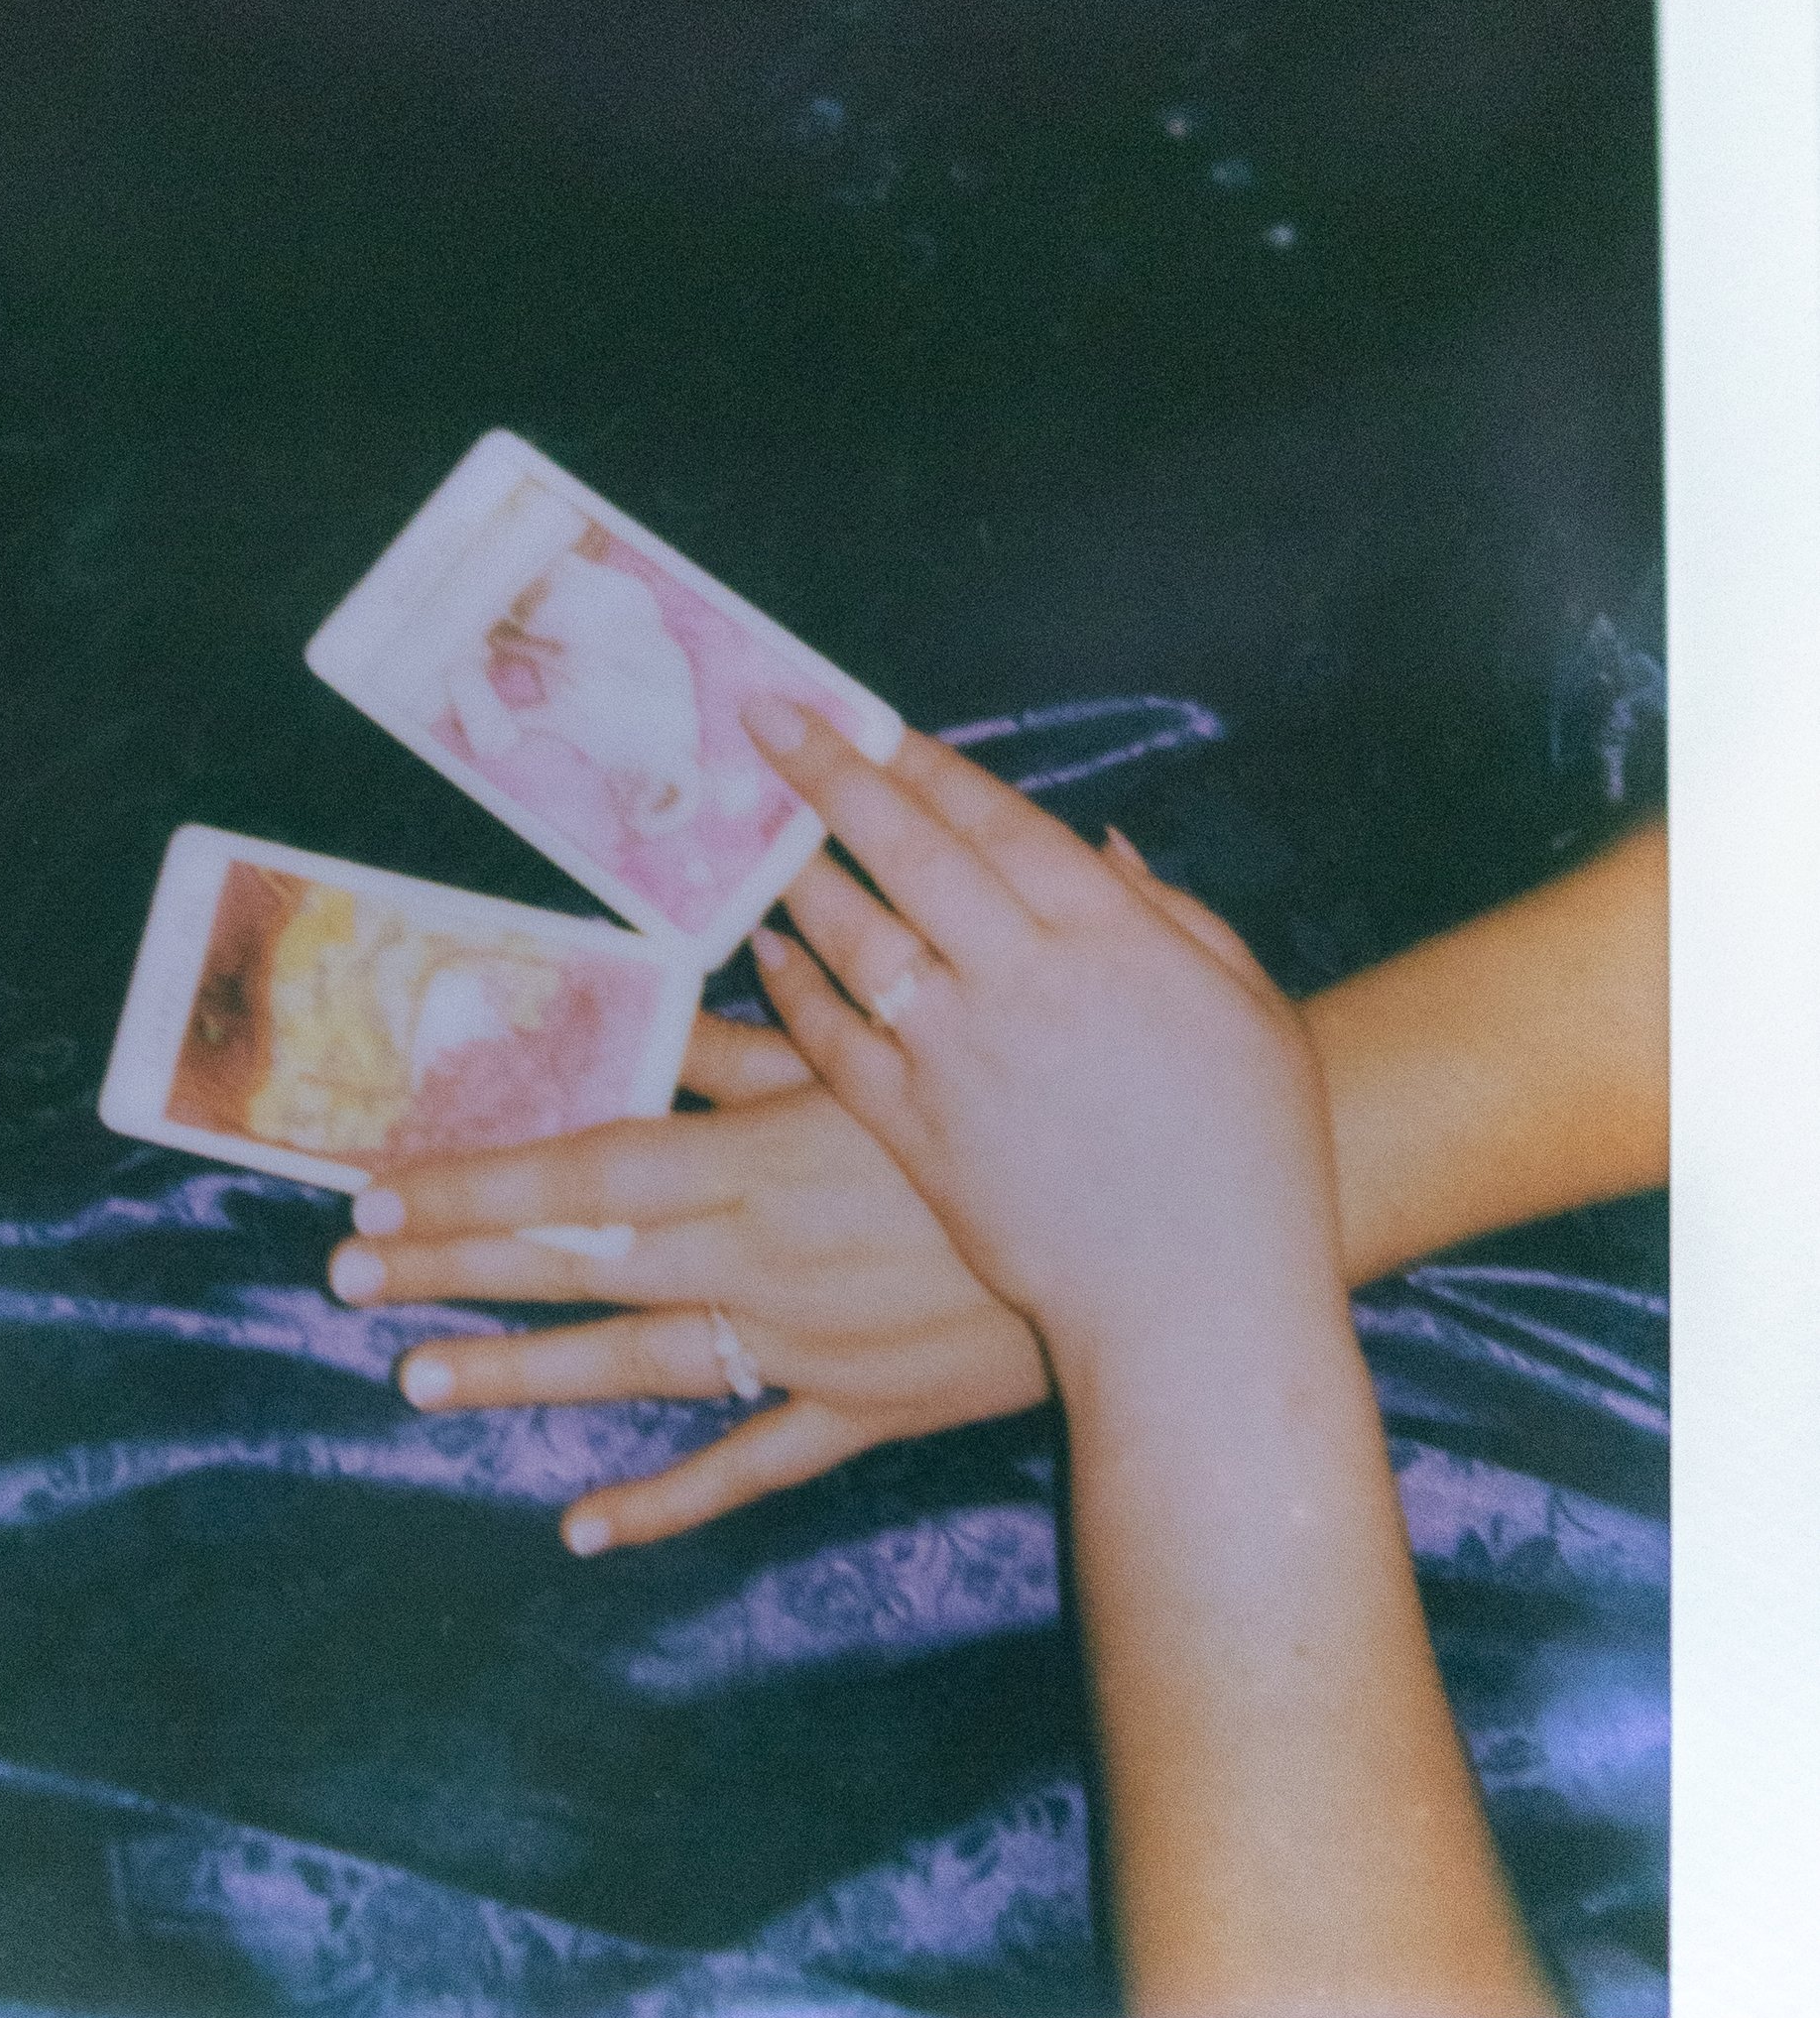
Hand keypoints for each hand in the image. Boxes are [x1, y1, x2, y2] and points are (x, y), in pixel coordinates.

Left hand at [327, 1009, 1051, 1551]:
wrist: (1158, 1233)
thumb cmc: (1023, 1113)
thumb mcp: (886, 1064)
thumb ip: (760, 1048)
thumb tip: (658, 1013)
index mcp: (760, 1164)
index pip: (580, 1173)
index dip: (470, 1185)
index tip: (373, 1190)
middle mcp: (761, 1263)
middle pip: (579, 1265)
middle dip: (454, 1269)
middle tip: (344, 1279)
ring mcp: (806, 1350)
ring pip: (635, 1368)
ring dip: (521, 1375)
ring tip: (417, 1381)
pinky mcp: (862, 1411)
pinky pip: (749, 1465)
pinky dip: (667, 1502)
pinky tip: (584, 1528)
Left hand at [740, 698, 1345, 1391]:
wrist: (1198, 1297)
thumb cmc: (1252, 1157)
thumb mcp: (1247, 1009)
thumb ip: (1174, 916)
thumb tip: (1102, 847)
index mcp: (1112, 933)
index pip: (996, 817)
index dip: (923, 761)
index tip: (868, 719)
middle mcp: (1023, 975)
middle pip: (907, 850)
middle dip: (833, 774)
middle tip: (768, 721)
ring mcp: (961, 1053)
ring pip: (857, 937)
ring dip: (804, 878)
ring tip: (765, 839)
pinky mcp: (917, 1130)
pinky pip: (836, 1042)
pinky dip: (798, 991)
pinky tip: (770, 957)